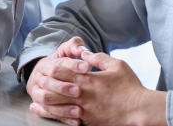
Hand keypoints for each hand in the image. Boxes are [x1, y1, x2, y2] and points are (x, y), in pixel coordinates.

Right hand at [27, 37, 89, 125]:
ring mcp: (38, 94)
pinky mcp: (43, 106)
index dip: (73, 66)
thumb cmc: (61, 62)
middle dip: (64, 87)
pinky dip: (63, 117)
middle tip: (79, 90)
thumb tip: (81, 48)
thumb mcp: (66, 50)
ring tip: (79, 109)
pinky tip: (77, 120)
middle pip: (49, 83)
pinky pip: (50, 113)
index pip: (58, 64)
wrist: (45, 75)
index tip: (87, 67)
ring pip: (46, 100)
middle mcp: (40, 79)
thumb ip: (74, 45)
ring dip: (62, 106)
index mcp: (46, 65)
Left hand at [27, 38, 166, 125]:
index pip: (64, 71)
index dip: (54, 67)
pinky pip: (65, 119)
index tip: (47, 65)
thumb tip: (85, 53)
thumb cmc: (129, 86)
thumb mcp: (117, 65)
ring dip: (45, 103)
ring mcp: (83, 110)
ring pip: (57, 106)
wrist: (137, 109)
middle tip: (37, 82)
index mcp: (89, 79)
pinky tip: (48, 113)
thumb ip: (99, 58)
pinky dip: (54, 115)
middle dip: (45, 85)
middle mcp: (82, 95)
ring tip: (35, 100)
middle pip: (56, 89)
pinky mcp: (86, 121)